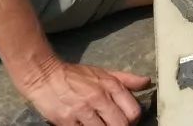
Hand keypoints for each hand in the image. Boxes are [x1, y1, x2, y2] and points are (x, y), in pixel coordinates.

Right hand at [16, 56, 150, 125]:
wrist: (45, 76)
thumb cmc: (76, 75)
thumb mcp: (104, 72)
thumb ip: (126, 79)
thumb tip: (147, 82)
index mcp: (111, 86)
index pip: (133, 111)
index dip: (133, 121)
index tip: (127, 121)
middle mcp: (99, 98)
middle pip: (121, 125)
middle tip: (113, 124)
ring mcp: (83, 111)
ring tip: (98, 123)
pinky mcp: (67, 122)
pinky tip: (84, 125)